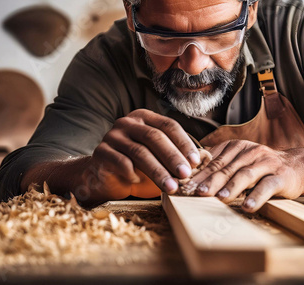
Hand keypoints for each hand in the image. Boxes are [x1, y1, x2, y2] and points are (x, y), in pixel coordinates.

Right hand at [71, 109, 200, 203]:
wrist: (104, 176)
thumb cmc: (137, 165)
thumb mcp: (157, 156)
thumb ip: (174, 154)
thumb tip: (202, 161)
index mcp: (145, 117)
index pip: (169, 125)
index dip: (184, 143)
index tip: (196, 161)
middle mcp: (128, 122)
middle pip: (155, 137)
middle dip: (172, 157)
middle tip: (185, 175)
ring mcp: (112, 135)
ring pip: (139, 152)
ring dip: (158, 171)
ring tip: (170, 187)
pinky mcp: (101, 151)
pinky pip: (121, 162)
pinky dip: (133, 174)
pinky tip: (138, 182)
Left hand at [189, 140, 303, 211]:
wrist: (297, 166)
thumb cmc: (262, 167)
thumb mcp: (240, 160)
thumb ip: (220, 164)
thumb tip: (191, 175)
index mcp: (238, 147)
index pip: (214, 160)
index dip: (199, 173)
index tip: (185, 185)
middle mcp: (251, 152)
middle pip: (227, 167)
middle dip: (210, 180)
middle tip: (196, 192)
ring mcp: (266, 163)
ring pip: (245, 175)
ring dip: (231, 187)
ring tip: (219, 198)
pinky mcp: (280, 177)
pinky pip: (267, 186)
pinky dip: (256, 197)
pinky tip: (247, 207)